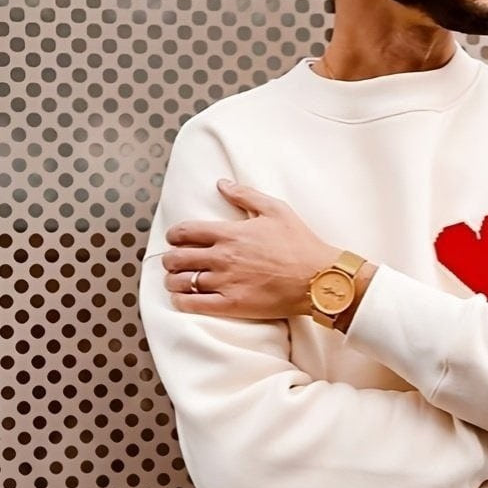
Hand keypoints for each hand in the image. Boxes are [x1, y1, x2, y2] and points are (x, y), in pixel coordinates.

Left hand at [162, 180, 338, 319]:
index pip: (185, 231)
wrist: (318, 277)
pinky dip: (181, 301)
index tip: (175, 238)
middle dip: (170, 258)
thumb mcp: (276, 209)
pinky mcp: (232, 304)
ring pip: (181, 282)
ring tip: (176, 280)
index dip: (174, 235)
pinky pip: (194, 304)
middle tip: (173, 260)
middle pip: (178, 257)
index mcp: (230, 233)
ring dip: (173, 280)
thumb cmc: (299, 243)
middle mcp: (222, 257)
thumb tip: (222, 183)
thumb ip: (245, 195)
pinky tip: (182, 299)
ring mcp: (225, 282)